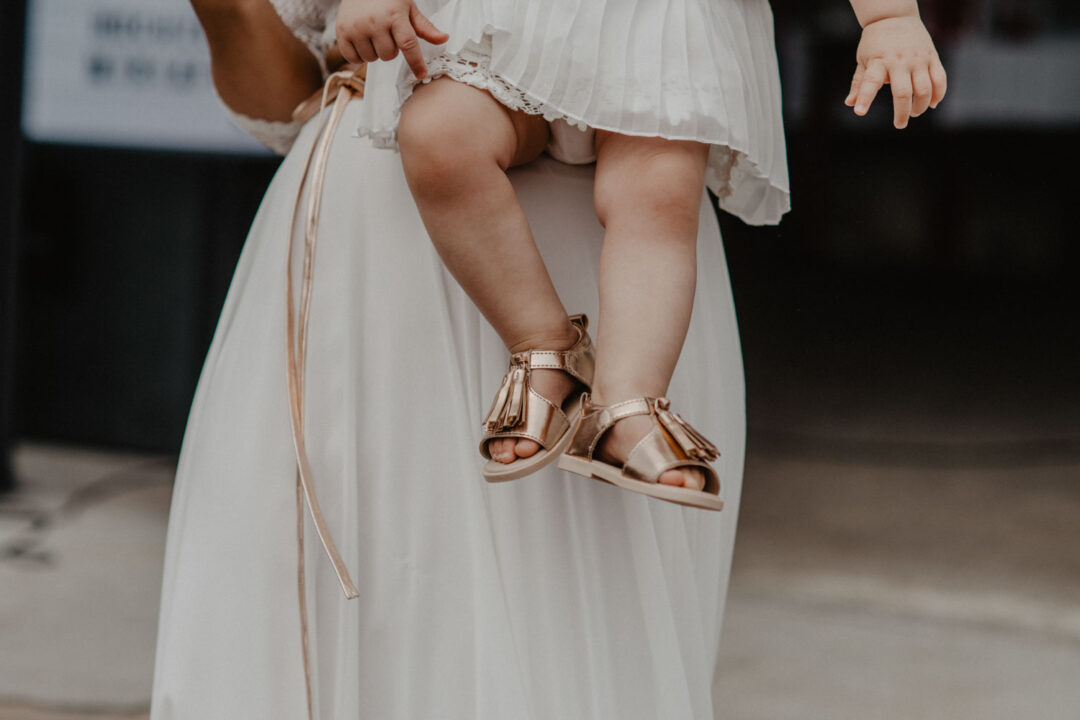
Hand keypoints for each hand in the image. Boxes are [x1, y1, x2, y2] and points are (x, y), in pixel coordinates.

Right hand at [336, 0, 449, 79]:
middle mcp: (375, 21)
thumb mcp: (408, 7)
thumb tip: (444, 39)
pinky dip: (359, 56)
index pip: (408, 44)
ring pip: (372, 59)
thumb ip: (424, 27)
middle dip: (391, 49)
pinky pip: (353, 59)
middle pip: (389, 55)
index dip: (416, 62)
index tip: (421, 75)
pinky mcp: (341, 32)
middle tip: (386, 34)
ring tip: (373, 34)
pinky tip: (361, 41)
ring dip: (375, 52)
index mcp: (394, 14)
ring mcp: (356, 27)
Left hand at [845, 14, 946, 128]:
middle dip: (902, 113)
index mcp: (878, 62)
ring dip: (921, 106)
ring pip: (925, 89)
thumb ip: (859, 83)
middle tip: (900, 124)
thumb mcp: (863, 60)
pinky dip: (938, 94)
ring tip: (914, 112)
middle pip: (903, 93)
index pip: (870, 82)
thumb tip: (850, 104)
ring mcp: (918, 59)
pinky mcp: (932, 56)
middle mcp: (899, 61)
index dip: (865, 98)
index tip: (860, 113)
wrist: (894, 16)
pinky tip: (932, 104)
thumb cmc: (875, 42)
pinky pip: (940, 79)